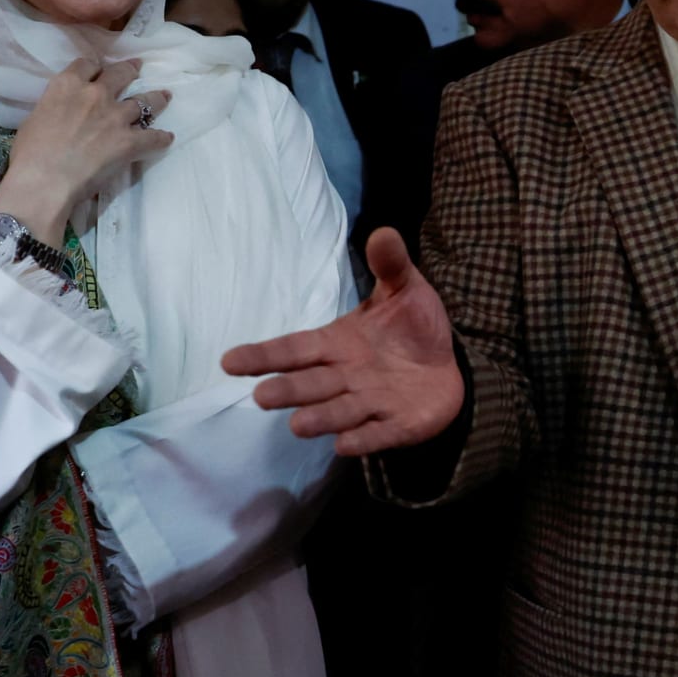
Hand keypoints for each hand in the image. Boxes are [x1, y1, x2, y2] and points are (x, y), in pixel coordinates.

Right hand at [0, 58, 172, 244]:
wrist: (44, 179)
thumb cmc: (30, 152)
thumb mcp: (35, 117)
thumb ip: (55, 107)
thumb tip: (61, 112)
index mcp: (67, 85)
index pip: (87, 64)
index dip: (95, 67)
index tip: (100, 70)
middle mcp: (95, 94)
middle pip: (120, 74)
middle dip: (130, 69)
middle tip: (138, 67)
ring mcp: (116, 116)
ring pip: (144, 101)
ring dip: (156, 98)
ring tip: (165, 96)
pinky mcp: (130, 141)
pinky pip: (154, 137)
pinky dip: (162, 138)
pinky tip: (167, 137)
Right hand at [221, 227, 463, 456]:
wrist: (448, 362)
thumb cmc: (412, 327)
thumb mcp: (404, 289)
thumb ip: (390, 265)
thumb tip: (384, 232)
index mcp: (338, 343)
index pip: (296, 348)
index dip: (264, 355)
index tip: (229, 362)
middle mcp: (347, 376)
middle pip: (311, 384)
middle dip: (288, 390)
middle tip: (262, 397)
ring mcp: (372, 403)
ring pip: (339, 412)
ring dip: (320, 418)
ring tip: (298, 425)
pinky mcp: (398, 425)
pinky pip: (378, 434)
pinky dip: (363, 439)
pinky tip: (345, 444)